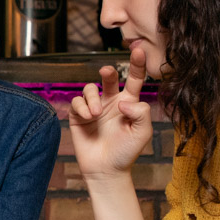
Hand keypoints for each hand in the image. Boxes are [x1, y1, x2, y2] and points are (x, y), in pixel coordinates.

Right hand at [68, 44, 152, 180]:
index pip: (134, 79)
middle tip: (107, 72)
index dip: (137, 64)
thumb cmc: (126, 152)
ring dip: (92, 98)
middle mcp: (111, 102)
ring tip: (96, 114)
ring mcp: (94, 108)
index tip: (138, 50)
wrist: (106, 170)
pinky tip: (88, 118)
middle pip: (109, 78)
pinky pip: (76, 102)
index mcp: (129, 103)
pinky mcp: (78, 116)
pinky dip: (81, 107)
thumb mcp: (142, 132)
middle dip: (107, 72)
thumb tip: (122, 101)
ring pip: (90, 88)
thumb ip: (140, 112)